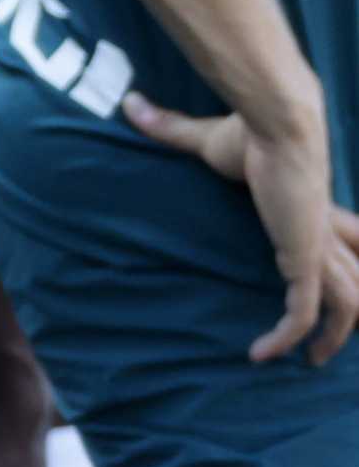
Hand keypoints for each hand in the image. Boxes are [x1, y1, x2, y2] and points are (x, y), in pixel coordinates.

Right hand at [123, 89, 358, 364]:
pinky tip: (261, 354)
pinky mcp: (302, 262)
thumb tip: (130, 103)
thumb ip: (170, 128)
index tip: (320, 289)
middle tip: (327, 344)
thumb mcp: (206, 139)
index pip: (347, 241)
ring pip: (348, 304)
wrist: (278, 128)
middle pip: (357, 279)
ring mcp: (316, 251)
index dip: (346, 264)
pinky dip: (286, 338)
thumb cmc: (249, 132)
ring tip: (308, 362)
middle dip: (350, 317)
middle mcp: (322, 234)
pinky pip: (303, 313)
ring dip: (333, 338)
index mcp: (312, 210)